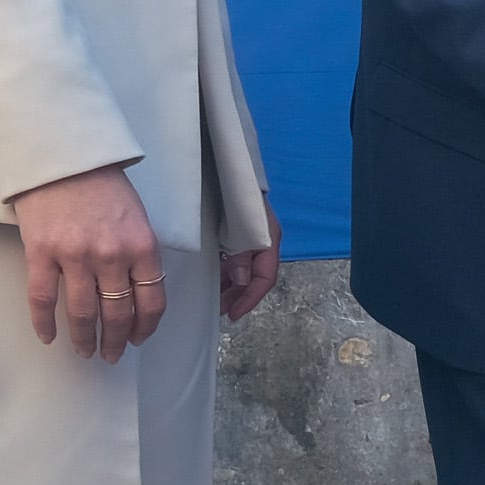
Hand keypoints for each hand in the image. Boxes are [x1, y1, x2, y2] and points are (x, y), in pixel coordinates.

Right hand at [13, 165, 164, 361]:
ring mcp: (75, 256)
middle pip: (118, 314)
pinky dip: (45, 323)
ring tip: (85, 352)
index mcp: (142, 246)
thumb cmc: (102, 184)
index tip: (138, 339)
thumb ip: (138, 253)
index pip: (151, 301)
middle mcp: (112, 256)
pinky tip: (48, 337)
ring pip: (83, 313)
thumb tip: (136, 290)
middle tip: (111, 355)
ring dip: (85, 339)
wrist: (63, 156)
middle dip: (116, 341)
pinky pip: (44, 299)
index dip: (145, 327)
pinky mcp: (42, 253)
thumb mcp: (137, 217)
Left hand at [218, 204, 281, 322]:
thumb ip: (239, 258)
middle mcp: (263, 243)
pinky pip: (236, 258)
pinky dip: (227, 271)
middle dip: (239, 295)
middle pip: (254, 277)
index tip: (233, 314)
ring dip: (232, 285)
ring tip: (217, 298)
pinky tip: (215, 278)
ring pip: (244, 269)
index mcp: (269, 243)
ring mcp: (252, 238)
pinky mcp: (240, 232)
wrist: (229, 171)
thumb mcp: (238, 232)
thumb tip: (239, 280)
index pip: (264, 279)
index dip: (249, 298)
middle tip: (222, 310)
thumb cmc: (236, 199)